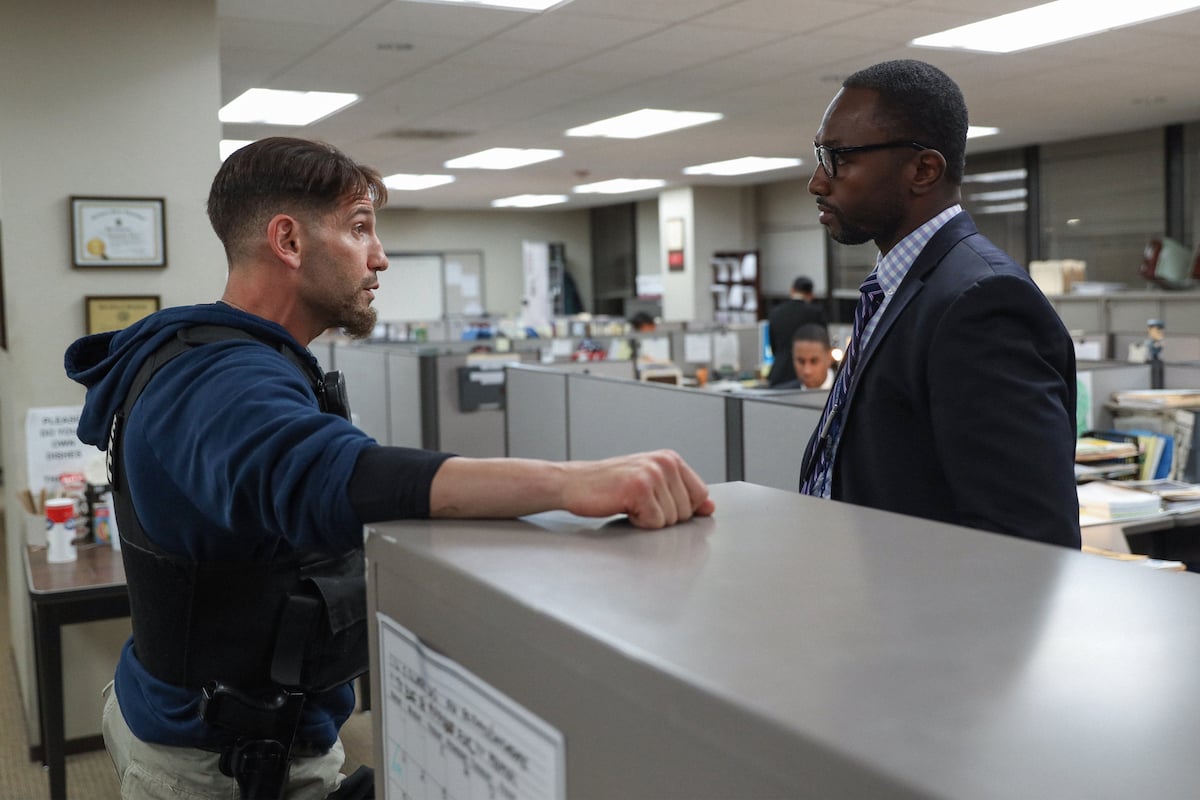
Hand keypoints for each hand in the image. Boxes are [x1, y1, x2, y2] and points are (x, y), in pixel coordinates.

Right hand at [559, 449, 714, 528]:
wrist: (573, 483)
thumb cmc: (608, 485)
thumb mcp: (650, 483)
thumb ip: (681, 493)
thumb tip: (709, 507)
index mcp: (670, 458)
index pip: (700, 494)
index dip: (682, 508)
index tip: (659, 504)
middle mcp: (665, 462)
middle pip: (686, 511)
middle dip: (663, 515)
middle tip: (638, 503)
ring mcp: (653, 474)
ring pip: (671, 519)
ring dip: (648, 519)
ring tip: (629, 503)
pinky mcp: (639, 488)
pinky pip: (654, 522)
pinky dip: (637, 522)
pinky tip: (623, 506)